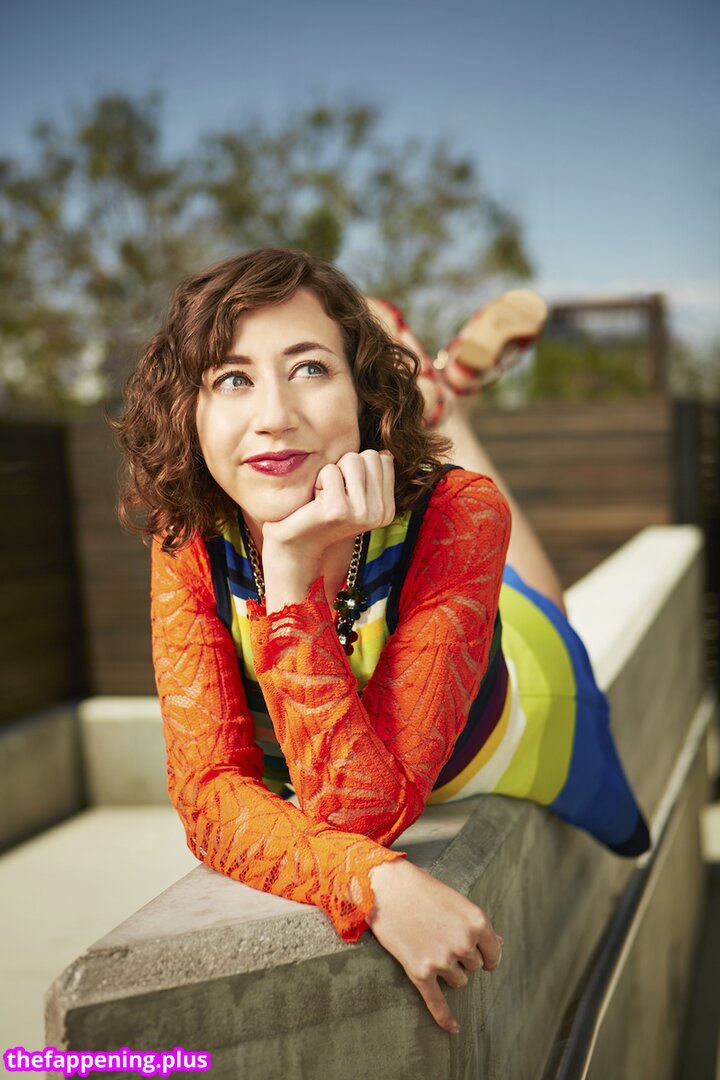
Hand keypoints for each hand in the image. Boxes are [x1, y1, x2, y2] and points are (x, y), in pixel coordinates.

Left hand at [263, 449, 395, 555]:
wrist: (298, 546)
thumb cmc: (323, 513)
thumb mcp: (356, 496)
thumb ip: (372, 475)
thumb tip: (386, 454)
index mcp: (387, 510)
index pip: (382, 460)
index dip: (358, 468)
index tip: (346, 491)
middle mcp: (379, 513)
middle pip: (369, 456)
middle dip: (347, 467)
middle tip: (334, 493)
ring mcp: (361, 512)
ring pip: (352, 460)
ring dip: (333, 473)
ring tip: (325, 497)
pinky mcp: (338, 509)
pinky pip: (330, 471)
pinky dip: (318, 481)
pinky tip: (315, 502)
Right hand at [368, 859, 502, 1033]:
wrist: (384, 887)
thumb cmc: (421, 889)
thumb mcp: (456, 901)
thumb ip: (477, 925)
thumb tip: (500, 944)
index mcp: (478, 922)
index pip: (493, 953)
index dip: (485, 954)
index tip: (477, 953)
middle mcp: (464, 943)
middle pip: (474, 967)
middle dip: (461, 956)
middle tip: (439, 935)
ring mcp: (442, 959)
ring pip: (458, 980)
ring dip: (448, 970)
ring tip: (428, 944)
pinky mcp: (420, 972)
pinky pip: (437, 1001)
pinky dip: (445, 1017)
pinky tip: (453, 1028)